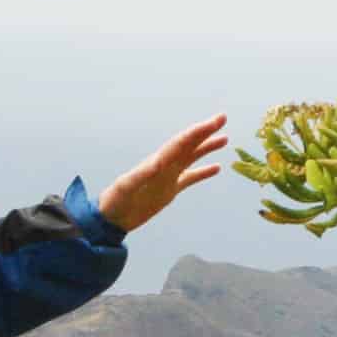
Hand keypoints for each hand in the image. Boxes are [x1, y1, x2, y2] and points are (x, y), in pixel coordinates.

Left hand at [99, 114, 230, 234]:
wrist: (111, 218)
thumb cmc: (116, 201)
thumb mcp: (127, 186)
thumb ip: (142, 174)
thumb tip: (158, 163)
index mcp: (157, 161)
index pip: (182, 142)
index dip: (198, 131)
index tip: (214, 122)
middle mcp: (165, 165)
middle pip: (189, 144)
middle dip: (205, 131)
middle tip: (222, 118)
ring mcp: (168, 176)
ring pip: (192, 157)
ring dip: (207, 147)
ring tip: (224, 139)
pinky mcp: (169, 190)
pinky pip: (190, 178)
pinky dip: (203, 172)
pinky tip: (216, 168)